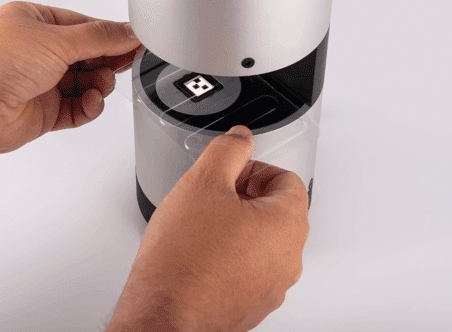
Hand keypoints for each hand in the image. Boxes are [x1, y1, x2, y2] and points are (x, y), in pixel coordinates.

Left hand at [0, 1, 142, 153]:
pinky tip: (91, 101)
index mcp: (34, 22)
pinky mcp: (42, 112)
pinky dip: (88, 106)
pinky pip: (76, 108)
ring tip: (101, 84)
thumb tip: (129, 32)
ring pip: (84, 83)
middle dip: (107, 61)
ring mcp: (39, 83)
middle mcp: (35, 52)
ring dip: (98, 84)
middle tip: (127, 62)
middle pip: (87, 56)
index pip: (84, 27)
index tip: (135, 41)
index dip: (111, 36)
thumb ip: (101, 38)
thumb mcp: (59, 39)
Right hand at [107, 126, 309, 331]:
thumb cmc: (184, 260)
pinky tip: (199, 255)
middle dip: (242, 198)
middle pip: (274, 209)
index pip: (285, 178)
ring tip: (200, 229)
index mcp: (288, 224)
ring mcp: (272, 286)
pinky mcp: (252, 305)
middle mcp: (288, 259)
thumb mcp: (203, 182)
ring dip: (235, 227)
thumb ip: (228, 150)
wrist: (163, 314)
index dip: (252, 169)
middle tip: (209, 200)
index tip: (228, 175)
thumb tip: (241, 138)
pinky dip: (228, 257)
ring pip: (260, 240)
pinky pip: (247, 268)